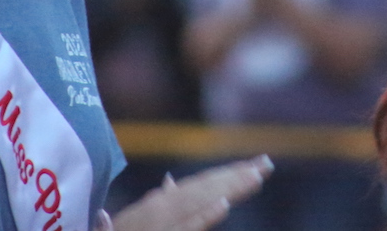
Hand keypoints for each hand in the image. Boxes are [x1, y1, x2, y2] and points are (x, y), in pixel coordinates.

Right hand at [106, 156, 273, 230]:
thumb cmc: (119, 230)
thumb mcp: (134, 218)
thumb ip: (156, 201)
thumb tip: (170, 180)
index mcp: (156, 205)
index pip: (199, 187)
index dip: (227, 175)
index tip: (256, 166)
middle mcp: (157, 210)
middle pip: (204, 190)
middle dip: (236, 177)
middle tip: (267, 163)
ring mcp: (158, 225)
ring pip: (198, 203)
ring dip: (227, 188)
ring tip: (255, 177)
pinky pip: (183, 229)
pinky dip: (203, 217)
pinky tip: (224, 207)